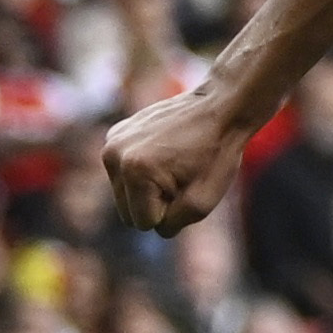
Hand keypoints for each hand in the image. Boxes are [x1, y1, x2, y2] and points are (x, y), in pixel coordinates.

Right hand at [103, 75, 262, 234]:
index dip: (171, 212)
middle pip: (128, 212)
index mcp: (134, 172)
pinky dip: (143, 169)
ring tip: (174, 164)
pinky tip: (164, 151)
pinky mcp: (115, 133)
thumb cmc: (217, 154)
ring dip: (148, 188)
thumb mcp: (203, 202)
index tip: (188, 185)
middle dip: (156, 203)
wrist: (220, 106)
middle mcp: (114, 155)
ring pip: (124, 194)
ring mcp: (112, 142)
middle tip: (182, 177)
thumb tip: (154, 226)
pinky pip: (124, 172)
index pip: (144, 223)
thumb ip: (172, 225)